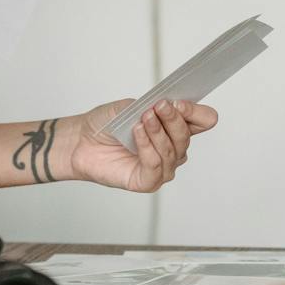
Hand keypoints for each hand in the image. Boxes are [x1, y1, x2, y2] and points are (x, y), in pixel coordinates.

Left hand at [62, 98, 217, 192]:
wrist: (81, 140)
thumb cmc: (107, 124)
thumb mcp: (130, 106)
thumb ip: (150, 105)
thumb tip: (167, 105)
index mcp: (174, 128)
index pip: (203, 121)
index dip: (196, 113)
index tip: (180, 102)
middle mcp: (172, 149)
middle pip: (187, 136)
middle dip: (174, 119)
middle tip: (159, 106)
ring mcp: (161, 167)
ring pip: (173, 151)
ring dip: (159, 132)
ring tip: (143, 118)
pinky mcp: (147, 182)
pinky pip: (156, 166)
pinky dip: (148, 147)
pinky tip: (137, 132)